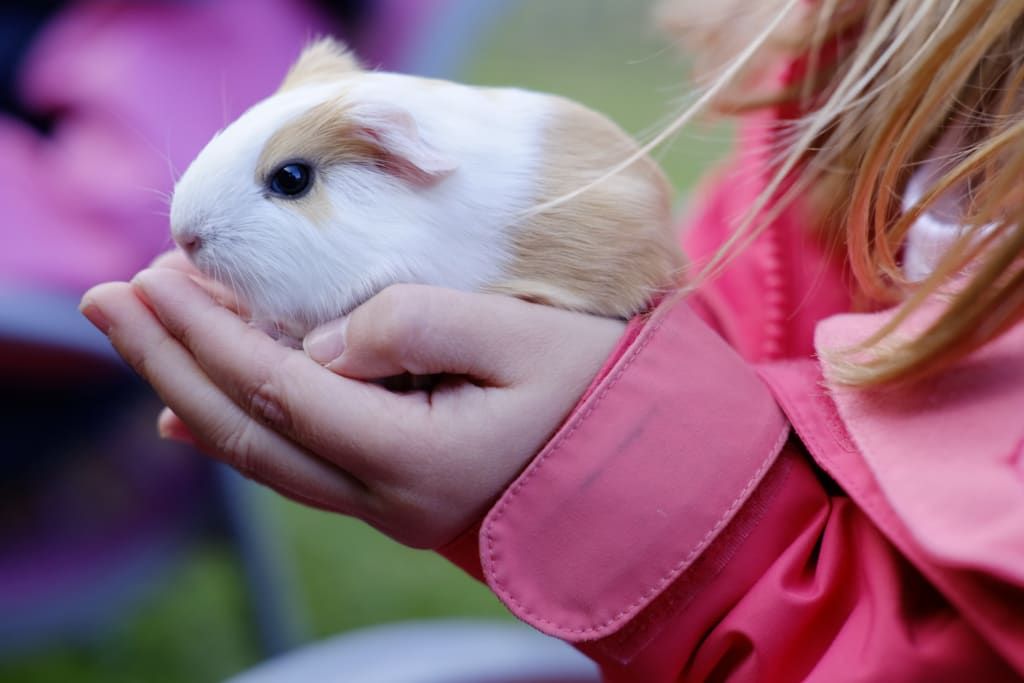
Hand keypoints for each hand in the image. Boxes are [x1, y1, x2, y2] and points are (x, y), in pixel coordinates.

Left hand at [80, 269, 624, 547]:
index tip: (158, 274)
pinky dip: (234, 434)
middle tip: (108, 301)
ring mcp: (387, 509)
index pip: (282, 388)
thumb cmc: (598, 396)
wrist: (646, 478)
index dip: (210, 333)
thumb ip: (415, 325)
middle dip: (170, 363)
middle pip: (248, 432)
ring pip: (262, 458)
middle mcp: (385, 497)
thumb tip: (325, 340)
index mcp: (414, 455)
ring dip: (190, 395)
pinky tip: (189, 417)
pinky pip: (294, 469)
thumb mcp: (519, 337)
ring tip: (141, 340)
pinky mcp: (394, 500)